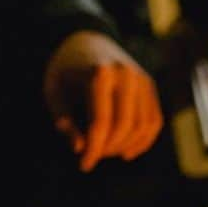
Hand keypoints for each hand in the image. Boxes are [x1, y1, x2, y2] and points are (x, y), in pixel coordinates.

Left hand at [43, 31, 163, 171]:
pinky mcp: (150, 86)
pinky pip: (154, 121)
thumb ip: (63, 121)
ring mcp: (142, 79)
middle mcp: (126, 75)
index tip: (84, 165)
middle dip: (109, 148)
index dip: (94, 149)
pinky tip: (127, 152)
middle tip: (93, 155)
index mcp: (99, 74)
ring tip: (107, 150)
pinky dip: (143, 141)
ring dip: (125, 146)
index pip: (101, 123)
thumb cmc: (65, 71)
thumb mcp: (53, 92)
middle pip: (124, 126)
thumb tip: (80, 148)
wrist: (86, 40)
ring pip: (142, 127)